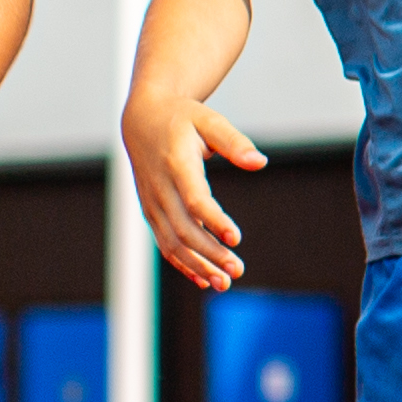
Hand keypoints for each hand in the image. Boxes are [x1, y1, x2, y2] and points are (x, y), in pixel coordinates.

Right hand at [125, 88, 264, 290]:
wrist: (142, 120)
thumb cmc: (182, 119)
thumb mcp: (209, 120)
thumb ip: (234, 142)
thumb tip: (259, 162)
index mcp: (176, 164)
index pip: (194, 200)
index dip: (214, 221)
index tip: (236, 239)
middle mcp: (160, 188)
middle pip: (183, 229)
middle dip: (210, 254)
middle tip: (238, 270)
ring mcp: (152, 203)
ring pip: (171, 242)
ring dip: (197, 266)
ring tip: (225, 283)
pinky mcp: (151, 211)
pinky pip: (164, 243)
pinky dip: (182, 263)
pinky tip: (203, 279)